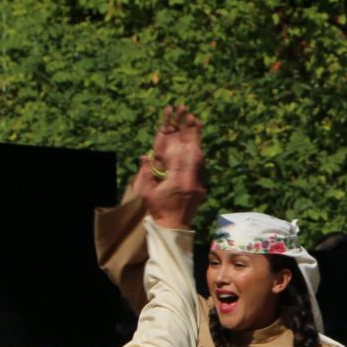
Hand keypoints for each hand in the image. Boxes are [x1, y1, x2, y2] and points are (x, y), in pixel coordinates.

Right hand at [141, 105, 205, 228]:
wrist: (173, 228)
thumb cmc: (157, 210)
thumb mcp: (146, 192)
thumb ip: (145, 173)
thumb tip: (144, 155)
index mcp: (177, 182)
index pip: (180, 156)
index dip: (181, 140)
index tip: (181, 126)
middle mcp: (191, 183)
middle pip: (195, 155)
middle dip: (193, 136)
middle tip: (193, 118)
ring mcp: (198, 186)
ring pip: (200, 161)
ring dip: (197, 143)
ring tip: (197, 126)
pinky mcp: (201, 189)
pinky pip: (201, 168)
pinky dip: (198, 156)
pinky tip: (196, 147)